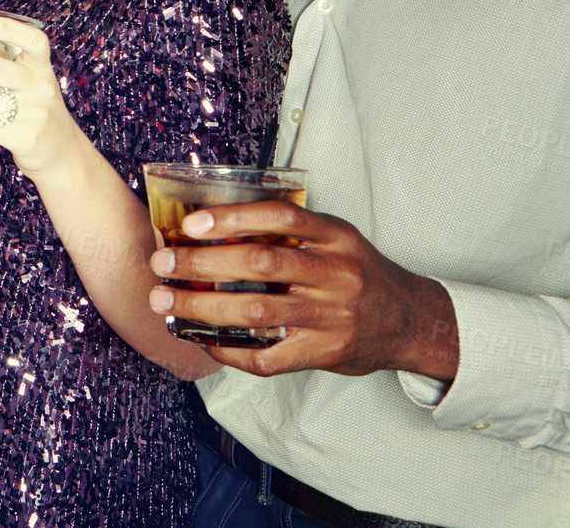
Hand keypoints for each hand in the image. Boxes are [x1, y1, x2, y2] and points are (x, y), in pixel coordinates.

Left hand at [147, 200, 458, 380]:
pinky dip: (230, 350)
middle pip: (261, 264)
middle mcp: (335, 274)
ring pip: (256, 311)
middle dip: (202, 264)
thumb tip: (212, 225)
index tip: (190, 223)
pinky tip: (204, 341)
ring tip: (165, 301)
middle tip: (162, 263)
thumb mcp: (336, 239)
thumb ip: (289, 231)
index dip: (233, 217)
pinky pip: (268, 357)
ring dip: (202, 307)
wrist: (411, 321)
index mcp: (336, 237)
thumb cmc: (359, 274)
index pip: (282, 217)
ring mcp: (331, 317)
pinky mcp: (325, 353)